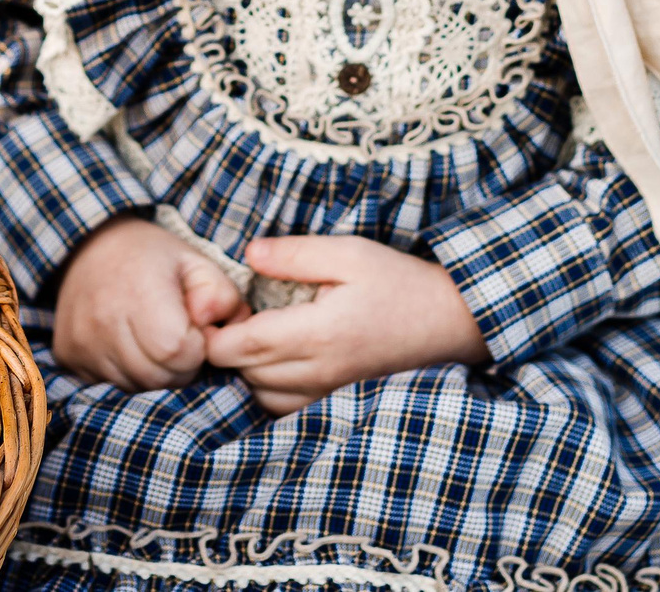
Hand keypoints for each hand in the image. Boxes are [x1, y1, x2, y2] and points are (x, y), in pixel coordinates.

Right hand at [53, 214, 246, 391]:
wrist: (90, 246)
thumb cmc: (152, 257)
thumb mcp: (196, 262)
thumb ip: (221, 295)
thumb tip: (216, 330)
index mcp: (140, 295)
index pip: (178, 352)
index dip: (197, 348)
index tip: (194, 329)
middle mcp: (105, 322)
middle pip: (159, 377)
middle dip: (179, 366)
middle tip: (177, 336)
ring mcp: (83, 343)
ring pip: (136, 386)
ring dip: (154, 373)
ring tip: (153, 340)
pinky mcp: (69, 356)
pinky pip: (110, 386)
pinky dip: (128, 374)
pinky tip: (130, 346)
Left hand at [202, 235, 489, 414]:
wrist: (446, 320)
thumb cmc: (397, 281)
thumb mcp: (348, 252)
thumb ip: (295, 254)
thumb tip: (247, 254)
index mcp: (317, 333)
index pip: (240, 347)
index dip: (215, 333)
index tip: (214, 308)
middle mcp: (318, 371)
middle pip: (244, 373)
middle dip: (227, 346)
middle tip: (232, 313)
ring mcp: (327, 391)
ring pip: (260, 395)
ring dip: (246, 368)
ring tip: (255, 333)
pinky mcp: (334, 399)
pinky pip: (283, 406)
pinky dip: (267, 386)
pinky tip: (275, 358)